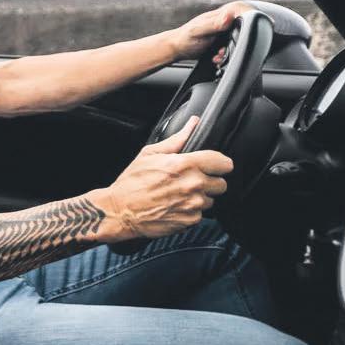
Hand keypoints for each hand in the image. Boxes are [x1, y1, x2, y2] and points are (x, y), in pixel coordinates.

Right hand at [89, 116, 232, 241]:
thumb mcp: (149, 154)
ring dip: (200, 198)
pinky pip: (200, 214)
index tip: (212, 166)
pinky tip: (175, 207)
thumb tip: (193, 124)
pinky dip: (190, 212)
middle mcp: (193, 184)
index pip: (224, 163)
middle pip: (221, 183)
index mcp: (185, 164)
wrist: (120, 211)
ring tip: (179, 195)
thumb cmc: (131, 183)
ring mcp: (193, 204)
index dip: (218, 164)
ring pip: (211, 200)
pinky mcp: (190, 221)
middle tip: (191, 181)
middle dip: (209, 182)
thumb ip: (176, 139)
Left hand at [170, 1, 252, 60]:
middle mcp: (227, 19)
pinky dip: (226, 55)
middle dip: (238, 42)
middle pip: (246, 28)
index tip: (239, 35)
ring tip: (217, 55)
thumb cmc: (184, 38)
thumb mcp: (199, 31)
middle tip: (222, 51)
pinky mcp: (224, 39)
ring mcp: (226, 30)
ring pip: (240, 40)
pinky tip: (216, 57)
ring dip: (230, 51)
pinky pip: (233, 47)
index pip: (245, 11)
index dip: (249, 21)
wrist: (177, 48)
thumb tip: (229, 16)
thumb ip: (214, 24)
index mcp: (223, 13)